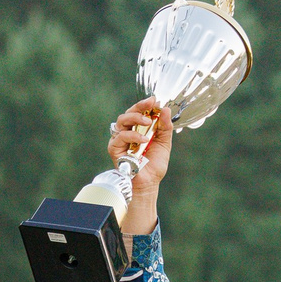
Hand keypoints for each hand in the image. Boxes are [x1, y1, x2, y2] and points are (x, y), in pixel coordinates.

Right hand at [108, 99, 172, 231]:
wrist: (149, 182)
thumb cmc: (154, 164)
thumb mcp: (164, 142)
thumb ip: (165, 127)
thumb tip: (166, 109)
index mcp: (138, 128)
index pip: (138, 111)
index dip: (145, 104)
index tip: (155, 100)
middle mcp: (127, 131)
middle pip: (128, 112)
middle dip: (139, 106)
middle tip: (150, 104)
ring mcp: (120, 139)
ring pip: (122, 120)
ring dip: (136, 118)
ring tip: (148, 121)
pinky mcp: (114, 148)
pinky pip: (121, 136)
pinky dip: (133, 136)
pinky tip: (144, 140)